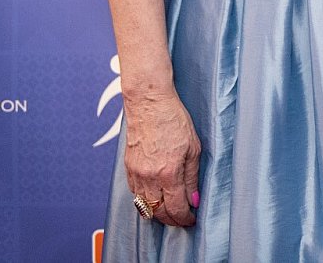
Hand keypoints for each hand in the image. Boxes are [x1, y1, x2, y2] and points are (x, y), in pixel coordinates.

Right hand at [122, 92, 200, 227]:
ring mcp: (136, 173)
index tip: (191, 219)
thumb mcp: (193, 147)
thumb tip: (194, 200)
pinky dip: (146, 200)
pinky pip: (135, 193)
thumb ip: (192, 177)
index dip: (185, 218)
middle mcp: (149, 177)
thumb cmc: (173, 119)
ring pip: (144, 206)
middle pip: (158, 212)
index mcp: (168, 172)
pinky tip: (156, 196)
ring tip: (170, 210)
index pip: (176, 208)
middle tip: (182, 219)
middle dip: (172, 220)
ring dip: (158, 212)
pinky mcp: (128, 168)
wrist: (149, 102)